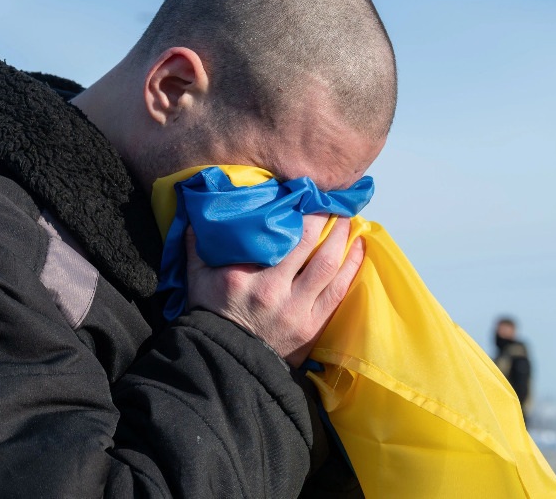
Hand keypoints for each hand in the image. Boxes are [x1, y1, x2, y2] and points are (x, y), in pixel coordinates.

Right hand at [185, 214, 364, 366]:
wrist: (226, 362)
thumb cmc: (212, 315)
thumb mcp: (197, 279)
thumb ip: (197, 245)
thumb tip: (196, 213)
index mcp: (243, 277)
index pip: (275, 235)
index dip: (295, 211)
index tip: (304, 193)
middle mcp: (272, 291)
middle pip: (308, 244)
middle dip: (324, 218)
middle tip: (332, 201)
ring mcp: (296, 310)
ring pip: (328, 265)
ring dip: (342, 238)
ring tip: (348, 219)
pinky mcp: (312, 326)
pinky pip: (339, 291)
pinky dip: (352, 266)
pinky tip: (359, 247)